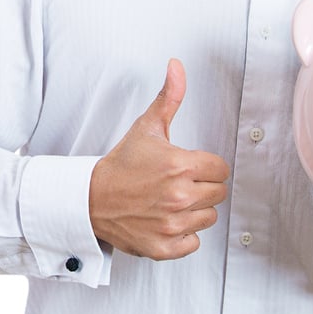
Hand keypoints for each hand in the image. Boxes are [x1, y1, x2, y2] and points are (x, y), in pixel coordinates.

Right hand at [88, 59, 230, 259]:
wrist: (91, 199)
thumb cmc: (122, 163)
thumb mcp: (147, 127)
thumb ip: (169, 97)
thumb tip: (177, 66)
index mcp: (179, 165)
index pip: (221, 169)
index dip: (207, 166)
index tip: (189, 166)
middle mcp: (179, 196)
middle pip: (218, 193)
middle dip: (203, 187)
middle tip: (179, 183)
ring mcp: (172, 224)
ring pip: (208, 218)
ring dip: (195, 211)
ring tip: (171, 200)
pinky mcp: (164, 247)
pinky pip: (194, 243)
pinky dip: (183, 235)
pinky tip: (167, 220)